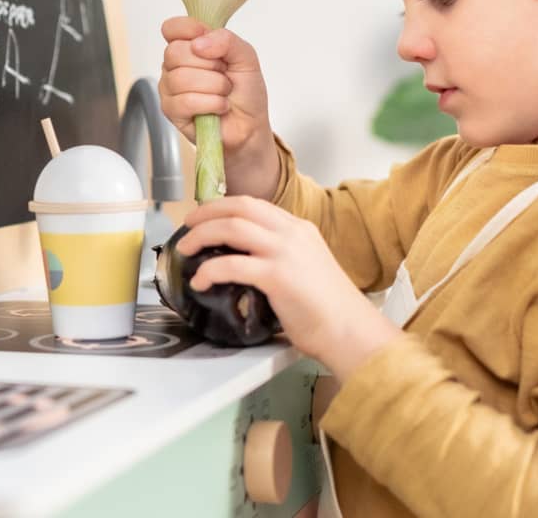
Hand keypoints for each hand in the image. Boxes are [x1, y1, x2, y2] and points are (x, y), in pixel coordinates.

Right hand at [159, 16, 279, 197]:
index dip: (188, 30)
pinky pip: (184, 101)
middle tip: (223, 75)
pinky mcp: (170, 110)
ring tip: (223, 94)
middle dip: (209, 65)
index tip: (207, 41)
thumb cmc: (245, 92)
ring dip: (214, 87)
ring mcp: (170, 88)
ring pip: (180, 78)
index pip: (172, 28)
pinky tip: (218, 107)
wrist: (250, 125)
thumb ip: (227, 40)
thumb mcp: (246, 57)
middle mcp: (175, 65)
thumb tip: (199, 42)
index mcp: (190, 46)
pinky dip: (210, 104)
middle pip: (174, 52)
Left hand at [178, 196, 401, 379]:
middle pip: (239, 207)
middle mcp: (291, 233)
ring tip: (185, 250)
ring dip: (201, 236)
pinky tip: (199, 282)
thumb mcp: (305, 266)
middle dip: (207, 212)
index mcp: (299, 228)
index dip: (223, 206)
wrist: (352, 333)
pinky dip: (209, 271)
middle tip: (187, 225)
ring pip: (231, 227)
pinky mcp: (277, 276)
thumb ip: (278, 255)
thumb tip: (242, 260)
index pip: (253, 204)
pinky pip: (231, 265)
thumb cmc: (328, 310)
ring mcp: (285, 252)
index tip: (204, 215)